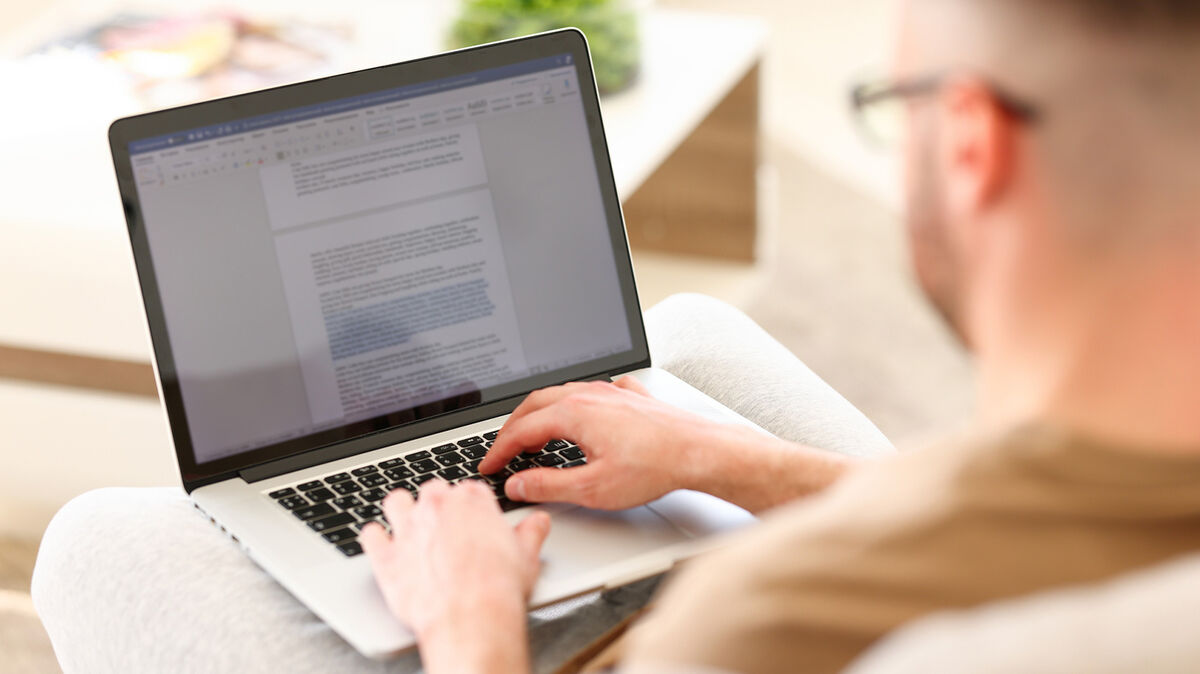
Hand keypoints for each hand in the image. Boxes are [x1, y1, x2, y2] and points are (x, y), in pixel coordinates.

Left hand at [361, 480, 549, 671]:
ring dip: (401, 510)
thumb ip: (530, 533)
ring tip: (410, 524)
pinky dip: (375, 538)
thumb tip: (537, 523)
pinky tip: (381, 542)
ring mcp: (407, 529)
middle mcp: (436, 507)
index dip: (472, 506)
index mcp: (471, 501)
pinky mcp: (386, 557)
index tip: (474, 518)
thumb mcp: (527, 556)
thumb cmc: (498, 588)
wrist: (470, 617)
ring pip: (396, 502)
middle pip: (432, 491)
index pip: (469, 489)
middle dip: (438, 504)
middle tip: (446, 525)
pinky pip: (371, 535)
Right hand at [478, 377, 722, 509]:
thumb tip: (518, 485)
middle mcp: (589, 395)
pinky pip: (592, 392)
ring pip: (562, 394)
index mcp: (574, 413)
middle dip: (513, 428)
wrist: (699, 451)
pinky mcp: (630, 397)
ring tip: (533, 437)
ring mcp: (611, 392)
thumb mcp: (592, 488)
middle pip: (535, 404)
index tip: (488, 466)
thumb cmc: (654, 468)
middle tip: (502, 451)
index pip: (522, 430)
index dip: (498, 450)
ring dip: (540, 414)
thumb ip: (549, 486)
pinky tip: (580, 415)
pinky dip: (574, 404)